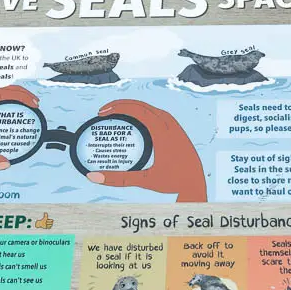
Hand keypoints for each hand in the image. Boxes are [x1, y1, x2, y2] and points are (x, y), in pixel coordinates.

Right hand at [85, 99, 206, 202]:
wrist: (197, 184)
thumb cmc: (174, 182)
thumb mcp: (144, 180)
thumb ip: (118, 179)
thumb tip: (93, 177)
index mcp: (162, 133)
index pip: (137, 110)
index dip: (118, 107)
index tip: (102, 112)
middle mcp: (170, 126)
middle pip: (142, 106)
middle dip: (121, 105)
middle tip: (103, 112)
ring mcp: (175, 127)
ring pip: (151, 109)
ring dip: (133, 107)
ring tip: (117, 113)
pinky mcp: (177, 131)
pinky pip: (158, 115)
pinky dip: (144, 113)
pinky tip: (136, 121)